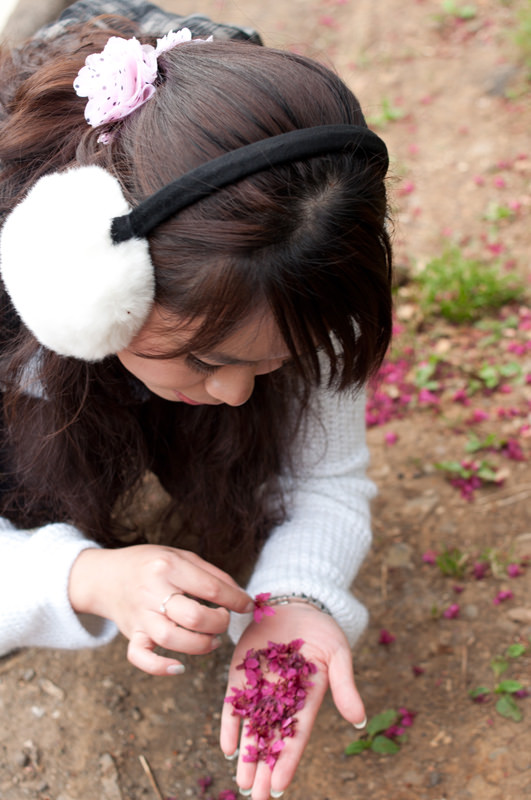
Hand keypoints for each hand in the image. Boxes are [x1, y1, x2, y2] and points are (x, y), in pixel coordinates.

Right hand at [68, 544, 252, 673]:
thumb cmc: (151, 564)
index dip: (237, 600)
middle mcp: (153, 591)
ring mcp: (140, 615)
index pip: (212, 589)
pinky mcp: (130, 633)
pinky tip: (179, 667)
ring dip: (201, 645)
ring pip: (172, 639)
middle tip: (224, 620)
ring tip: (212, 640)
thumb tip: (241, 597)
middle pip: (195, 617)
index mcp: (169, 567)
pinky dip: (160, 667)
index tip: (249, 606)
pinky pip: (140, 657)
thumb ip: (212, 575)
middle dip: (220, 623)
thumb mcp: (181, 557)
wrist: (105, 575)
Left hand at [220, 604, 364, 799]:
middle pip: (273, 739)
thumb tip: (360, 720)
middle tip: (256, 797)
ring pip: (252, 728)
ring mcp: (259, 688)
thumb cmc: (322, 629)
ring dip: (247, 756)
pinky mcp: (241, 674)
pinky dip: (229, 725)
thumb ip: (344, 686)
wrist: (294, 602)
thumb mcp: (338, 654)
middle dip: (264, 769)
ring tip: (242, 784)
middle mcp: (282, 699)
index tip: (280, 786)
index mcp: (307, 698)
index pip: (297, 735)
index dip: (288, 760)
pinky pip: (232, 704)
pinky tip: (227, 748)